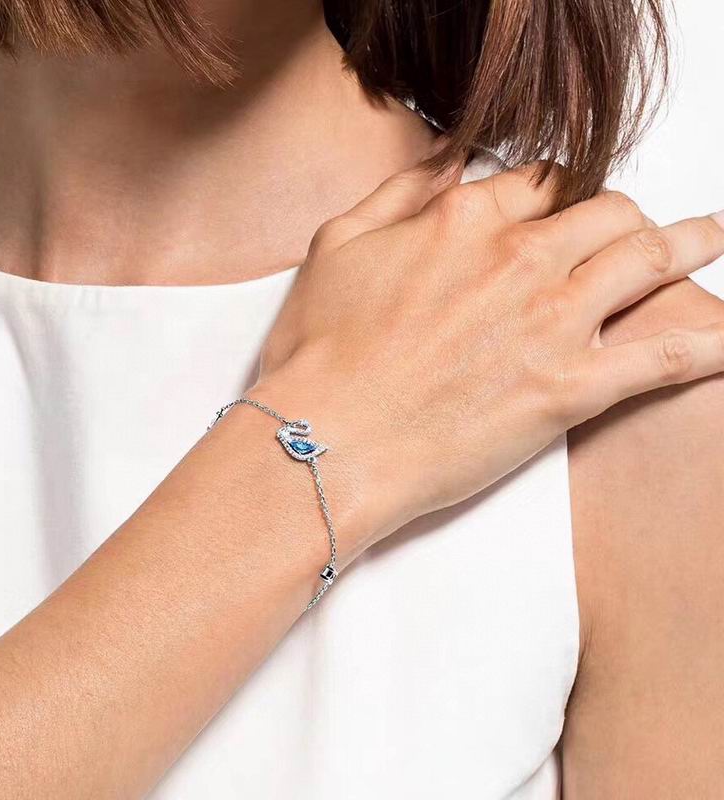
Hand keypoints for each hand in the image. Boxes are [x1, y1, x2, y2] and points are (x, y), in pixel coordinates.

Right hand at [252, 163, 723, 554]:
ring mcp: (551, 322)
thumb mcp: (337, 246)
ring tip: (711, 238)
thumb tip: (443, 163)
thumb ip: (397, 195)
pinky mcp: (569, 387)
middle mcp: (518, 260)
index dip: (560, 191)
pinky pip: (665, 354)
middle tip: (639, 229)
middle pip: (608, 212)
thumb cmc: (319, 353)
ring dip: (690, 244)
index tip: (567, 207)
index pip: (541, 183)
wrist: (325, 437)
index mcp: (463, 223)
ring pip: (650, 258)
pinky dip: (710, 341)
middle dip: (628, 214)